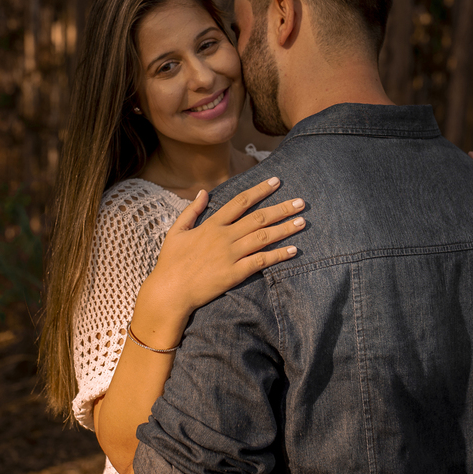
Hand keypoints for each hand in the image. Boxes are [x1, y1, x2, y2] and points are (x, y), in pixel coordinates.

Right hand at [137, 177, 304, 337]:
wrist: (170, 292)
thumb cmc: (170, 263)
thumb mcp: (176, 231)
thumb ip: (191, 210)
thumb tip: (204, 192)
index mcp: (211, 225)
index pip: (240, 202)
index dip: (260, 190)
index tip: (276, 181)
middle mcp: (224, 237)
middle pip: (258, 218)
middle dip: (282, 208)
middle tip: (301, 202)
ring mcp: (230, 255)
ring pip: (263, 237)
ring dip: (285, 228)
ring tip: (302, 222)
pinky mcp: (235, 274)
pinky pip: (261, 261)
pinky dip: (278, 255)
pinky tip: (293, 250)